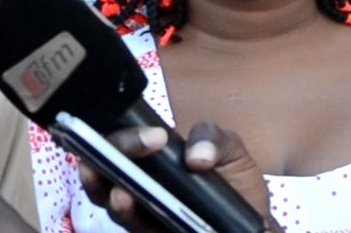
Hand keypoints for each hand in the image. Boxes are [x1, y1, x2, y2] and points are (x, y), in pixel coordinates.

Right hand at [79, 124, 281, 232]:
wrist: (250, 224)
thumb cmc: (234, 183)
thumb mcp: (229, 150)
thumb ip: (212, 138)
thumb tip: (195, 156)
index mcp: (150, 150)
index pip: (121, 132)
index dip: (125, 128)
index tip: (156, 136)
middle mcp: (136, 174)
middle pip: (101, 158)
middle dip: (108, 149)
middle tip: (138, 147)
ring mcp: (137, 205)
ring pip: (102, 192)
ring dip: (102, 183)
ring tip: (119, 181)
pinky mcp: (144, 230)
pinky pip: (127, 222)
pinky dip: (123, 211)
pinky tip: (125, 201)